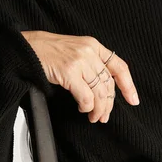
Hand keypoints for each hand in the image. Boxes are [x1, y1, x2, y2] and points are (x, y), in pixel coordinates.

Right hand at [20, 30, 138, 123]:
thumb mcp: (75, 50)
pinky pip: (86, 97)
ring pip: (99, 92)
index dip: (128, 85)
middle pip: (109, 84)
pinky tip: (82, 109)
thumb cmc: (48, 52)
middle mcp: (89, 51)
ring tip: (94, 117)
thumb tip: (104, 88)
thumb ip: (91, 62)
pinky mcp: (69, 72)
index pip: (119, 66)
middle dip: (109, 104)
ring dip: (99, 109)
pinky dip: (87, 107)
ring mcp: (80, 61)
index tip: (133, 100)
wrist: (27, 48)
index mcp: (93, 45)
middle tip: (104, 116)